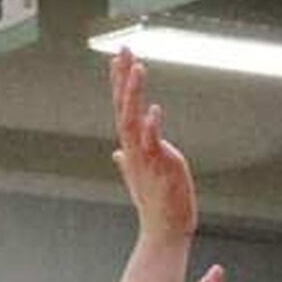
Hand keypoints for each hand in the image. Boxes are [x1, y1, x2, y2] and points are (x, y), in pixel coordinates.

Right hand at [110, 49, 196, 241]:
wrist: (164, 231)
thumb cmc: (156, 205)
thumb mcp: (140, 177)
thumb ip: (128, 162)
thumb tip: (118, 153)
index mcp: (132, 149)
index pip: (122, 109)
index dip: (119, 83)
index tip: (118, 58)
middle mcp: (135, 150)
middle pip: (123, 108)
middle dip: (122, 79)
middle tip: (123, 50)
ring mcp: (146, 159)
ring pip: (134, 121)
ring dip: (134, 95)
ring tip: (137, 69)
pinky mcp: (161, 168)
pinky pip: (153, 145)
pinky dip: (151, 128)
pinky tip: (153, 110)